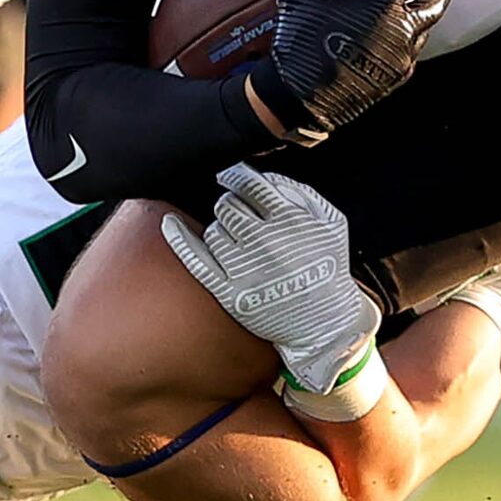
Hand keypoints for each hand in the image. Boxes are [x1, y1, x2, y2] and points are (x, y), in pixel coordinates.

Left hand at [161, 168, 383, 420]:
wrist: (327, 323)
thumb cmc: (328, 267)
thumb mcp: (331, 222)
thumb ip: (299, 192)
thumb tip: (264, 177)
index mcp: (290, 219)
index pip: (249, 184)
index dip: (237, 177)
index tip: (232, 177)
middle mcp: (264, 241)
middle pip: (227, 206)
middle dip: (233, 207)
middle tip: (245, 220)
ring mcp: (245, 268)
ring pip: (213, 231)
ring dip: (223, 231)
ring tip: (243, 246)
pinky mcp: (230, 292)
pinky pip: (196, 258)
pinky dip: (179, 238)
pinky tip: (169, 224)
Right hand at [248, 0, 450, 144]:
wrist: (299, 102)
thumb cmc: (300, 49)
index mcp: (384, 7)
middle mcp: (402, 31)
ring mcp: (402, 57)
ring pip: (428, 24)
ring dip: (424, 5)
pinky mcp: (394, 78)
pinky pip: (411, 50)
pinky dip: (407, 34)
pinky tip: (389, 31)